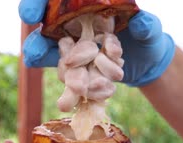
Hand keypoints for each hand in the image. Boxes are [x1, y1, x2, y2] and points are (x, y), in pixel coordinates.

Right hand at [18, 0, 174, 86]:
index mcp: (84, 5)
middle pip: (44, 28)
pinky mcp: (73, 69)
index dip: (35, 5)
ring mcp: (69, 47)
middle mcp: (71, 24)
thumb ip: (147, 26)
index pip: (52, 0)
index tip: (31, 14)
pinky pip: (64, 74)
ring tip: (43, 67)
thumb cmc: (145, 36)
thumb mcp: (150, 31)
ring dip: (43, 59)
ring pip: (47, 52)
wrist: (144, 62)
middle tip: (34, 53)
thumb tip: (142, 23)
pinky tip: (74, 93)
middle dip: (37, 42)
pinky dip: (68, 84)